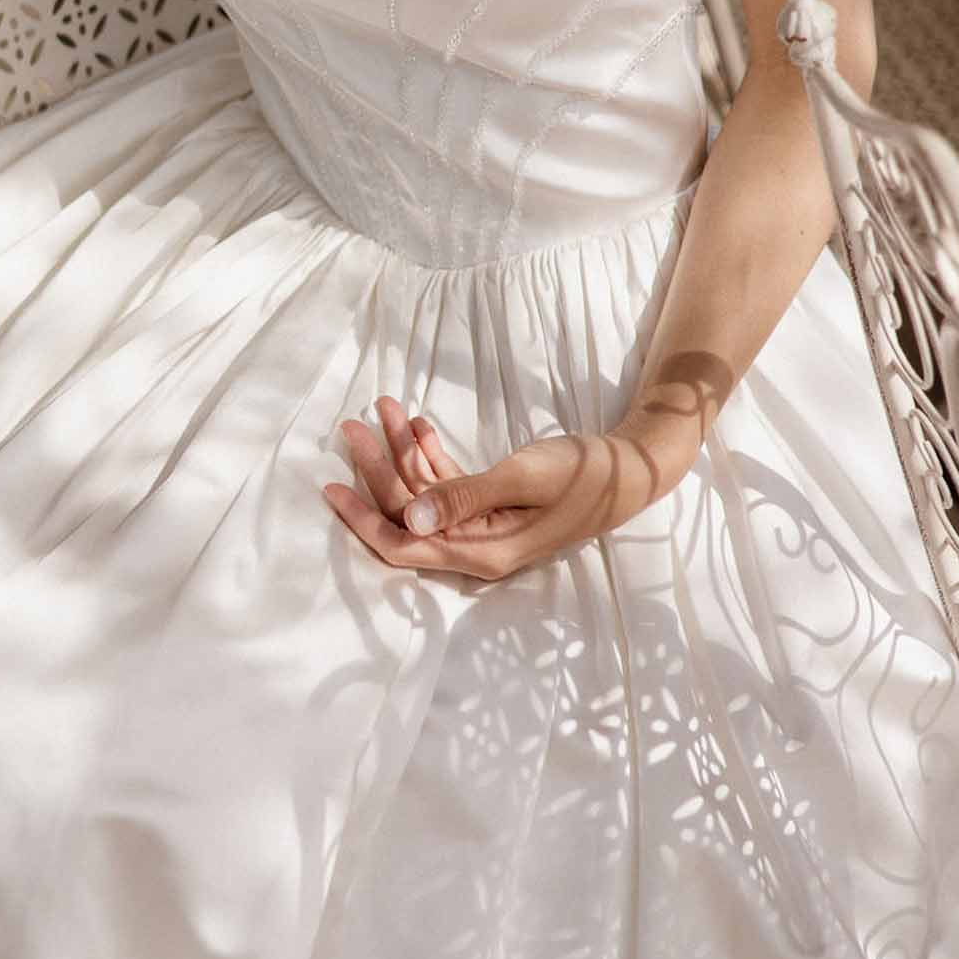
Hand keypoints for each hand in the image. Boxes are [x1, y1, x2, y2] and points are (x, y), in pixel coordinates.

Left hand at [323, 397, 684, 581]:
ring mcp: (482, 526)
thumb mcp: (522, 479)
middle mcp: (475, 545)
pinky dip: (430, 453)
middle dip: (376, 467)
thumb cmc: (582, 475)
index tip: (330, 488)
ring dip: (401, 450)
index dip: (362, 519)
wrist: (628, 469)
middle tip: (350, 423)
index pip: (402, 546)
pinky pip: (448, 483)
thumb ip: (462, 497)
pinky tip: (416, 423)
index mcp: (480, 552)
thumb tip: (408, 520)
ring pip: (424, 492)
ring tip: (381, 406)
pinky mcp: (491, 505)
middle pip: (406, 512)